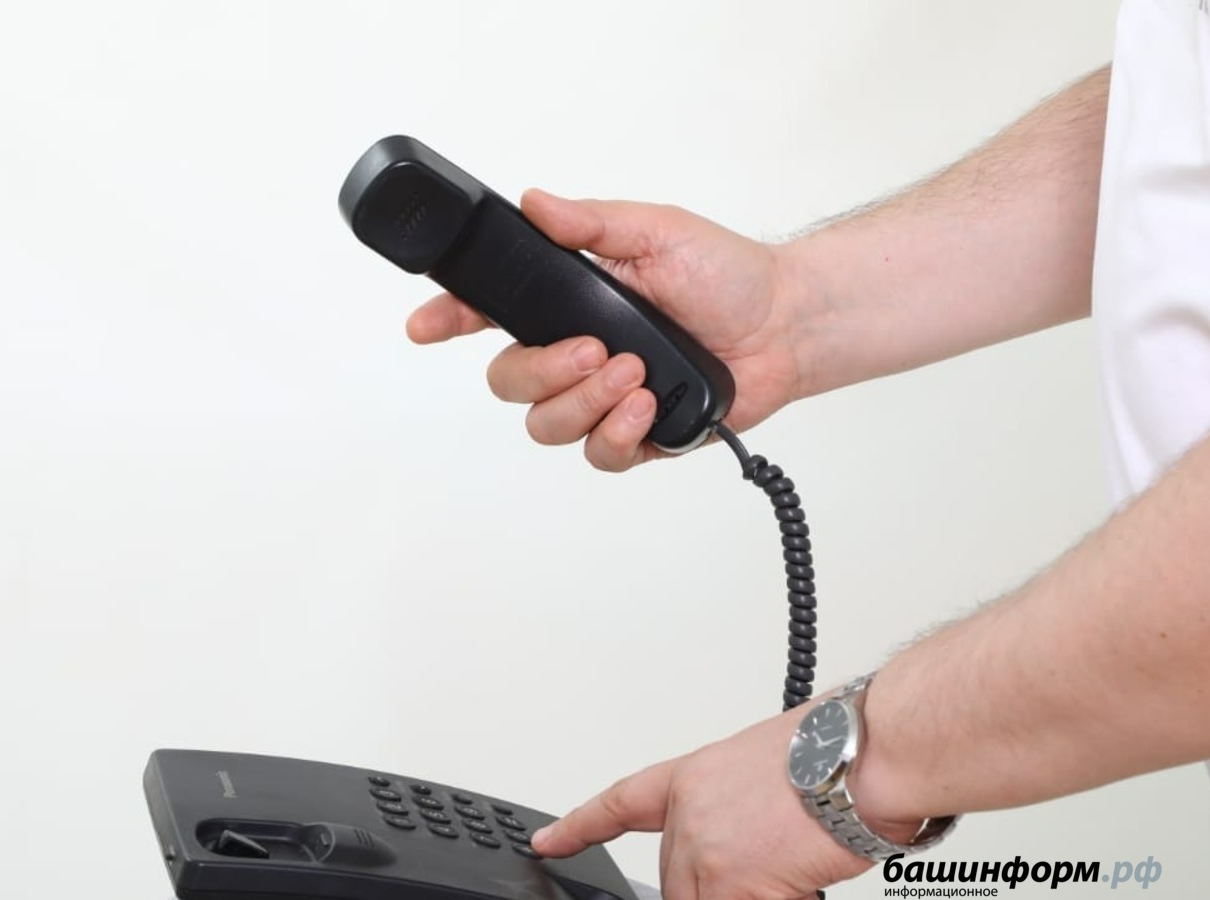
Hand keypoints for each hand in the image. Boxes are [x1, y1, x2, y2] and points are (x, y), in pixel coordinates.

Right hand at [405, 189, 812, 471]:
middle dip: (544, 371)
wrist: (786, 324)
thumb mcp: (655, 230)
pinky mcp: (636, 436)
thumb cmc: (725, 273)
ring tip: (635, 375)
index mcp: (568, 300)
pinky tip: (648, 406)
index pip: (489, 310)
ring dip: (585, 402)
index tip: (424, 326)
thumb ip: (591, 222)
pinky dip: (618, 434)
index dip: (448, 319)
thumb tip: (535, 202)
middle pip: (508, 381)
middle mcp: (576, 352)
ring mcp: (602, 399)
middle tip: (596, 350)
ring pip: (546, 425)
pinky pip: (599, 456)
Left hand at [528, 712, 918, 899]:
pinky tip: (800, 879)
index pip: (620, 805)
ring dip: (750, 893)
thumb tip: (748, 839)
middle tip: (771, 864)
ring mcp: (704, 852)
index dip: (579, 826)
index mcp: (694, 778)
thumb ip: (736, 808)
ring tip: (795, 863)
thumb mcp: (765, 768)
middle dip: (722, 888)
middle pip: (678, 883)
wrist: (861, 755)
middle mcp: (688, 814)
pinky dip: (778, 899)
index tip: (548, 842)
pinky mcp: (731, 885)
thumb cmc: (836, 750)